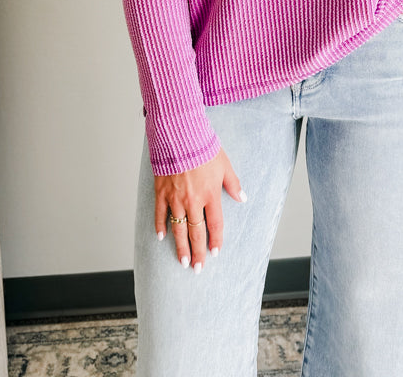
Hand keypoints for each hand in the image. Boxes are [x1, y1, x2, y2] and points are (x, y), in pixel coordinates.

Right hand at [154, 149, 245, 271]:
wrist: (180, 135)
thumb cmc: (203, 148)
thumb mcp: (224, 165)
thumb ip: (233, 184)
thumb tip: (242, 198)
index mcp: (210, 194)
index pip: (215, 224)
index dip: (216, 240)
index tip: (215, 252)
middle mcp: (193, 200)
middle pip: (196, 232)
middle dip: (197, 252)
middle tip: (197, 268)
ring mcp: (175, 198)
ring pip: (178, 228)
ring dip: (180, 247)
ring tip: (182, 261)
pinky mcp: (161, 192)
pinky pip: (160, 214)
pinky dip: (160, 226)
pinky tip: (161, 237)